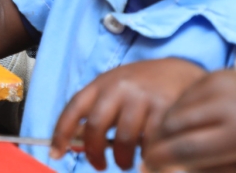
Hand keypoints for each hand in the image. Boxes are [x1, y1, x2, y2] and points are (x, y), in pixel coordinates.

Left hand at [51, 58, 206, 170]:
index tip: (55, 153)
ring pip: (124, 139)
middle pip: (95, 126)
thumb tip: (72, 142)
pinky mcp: (166, 108)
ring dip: (122, 159)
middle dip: (94, 152)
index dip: (60, 133)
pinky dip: (146, 155)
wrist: (180, 71)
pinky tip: (147, 154)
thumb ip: (96, 110)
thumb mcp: (114, 89)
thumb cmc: (141, 86)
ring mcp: (143, 97)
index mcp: (101, 83)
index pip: (73, 108)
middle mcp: (119, 87)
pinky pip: (150, 142)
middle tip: (99, 165)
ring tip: (126, 162)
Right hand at [143, 70, 235, 172]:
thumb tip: (174, 170)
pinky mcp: (214, 74)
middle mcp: (228, 104)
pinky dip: (176, 112)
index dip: (162, 159)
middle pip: (174, 125)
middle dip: (156, 143)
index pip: (187, 148)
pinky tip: (180, 127)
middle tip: (150, 156)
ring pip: (175, 108)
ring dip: (163, 128)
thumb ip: (213, 172)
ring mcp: (220, 84)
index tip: (148, 167)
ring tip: (163, 144)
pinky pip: (183, 96)